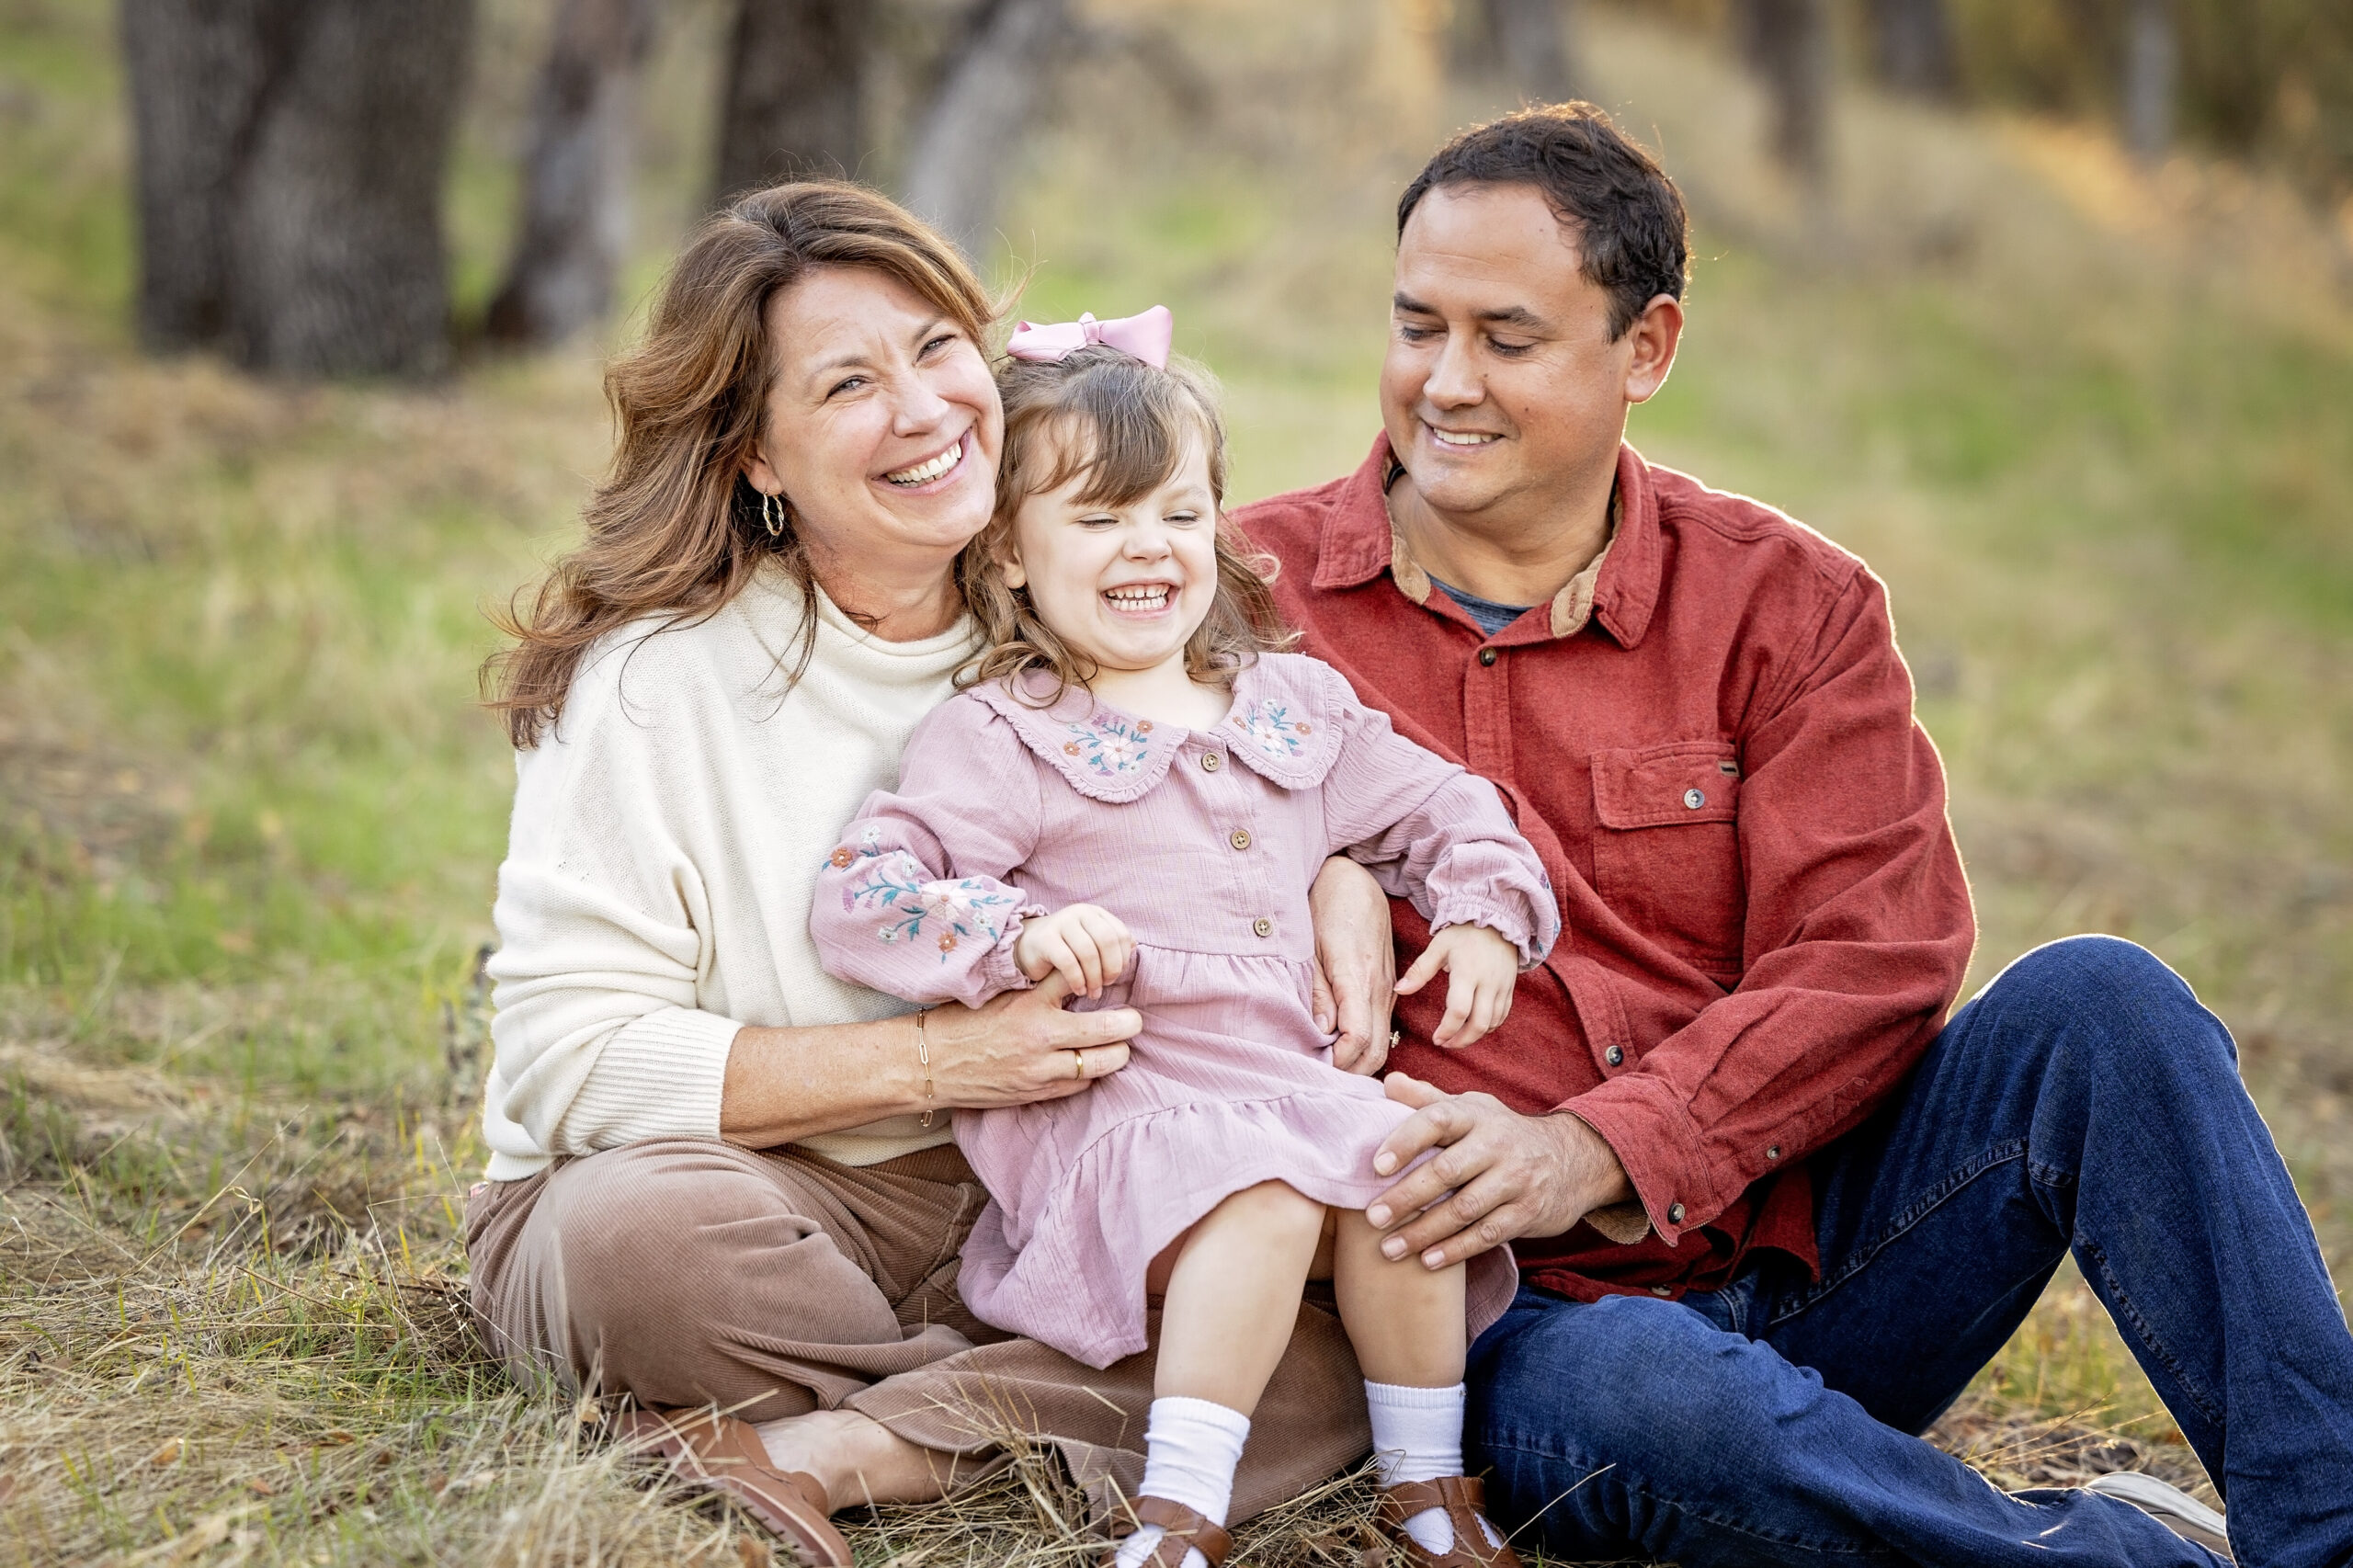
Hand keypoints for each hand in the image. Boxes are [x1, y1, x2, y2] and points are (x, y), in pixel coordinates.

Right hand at [925, 969, 1138, 1107]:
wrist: (931, 1065)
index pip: (1079, 983)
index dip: (1106, 980)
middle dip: (1126, 1026)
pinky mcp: (1036, 1093)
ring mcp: (1040, 1071)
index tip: (1118, 980)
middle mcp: (1039, 1038)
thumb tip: (1075, 977)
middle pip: (1103, 1031)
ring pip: (1098, 1065)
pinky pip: (1078, 1086)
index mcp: (1030, 1006)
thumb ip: (1039, 990)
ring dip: (1115, 1055)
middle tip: (1134, 1021)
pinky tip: (1091, 1066)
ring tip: (1120, 1047)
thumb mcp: (1000, 996)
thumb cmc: (963, 1024)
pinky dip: (1089, 1075)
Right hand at [1013, 903, 1134, 997]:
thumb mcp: (1089, 943)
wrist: (1026, 947)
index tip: (1115, 976)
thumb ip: (1110, 943)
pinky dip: (1078, 980)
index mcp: (1094, 913)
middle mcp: (1079, 913)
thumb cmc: (1063, 949)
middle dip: (1111, 968)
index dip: (1122, 959)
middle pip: (1107, 940)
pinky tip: (1079, 990)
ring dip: (1094, 978)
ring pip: (1089, 952)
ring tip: (1092, 993)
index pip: (1120, 934)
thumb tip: (1134, 945)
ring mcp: (1061, 922)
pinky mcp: (1045, 938)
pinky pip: (1068, 962)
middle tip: (1105, 986)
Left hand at [1309, 857, 1395, 1074]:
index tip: (1314, 1065)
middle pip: (1376, 1050)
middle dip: (1350, 1072)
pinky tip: (1340, 1049)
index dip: (1337, 1060)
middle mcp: (1379, 989)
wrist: (1355, 884)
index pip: (1357, 1037)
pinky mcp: (1388, 989)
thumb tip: (1322, 1032)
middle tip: (1318, 1076)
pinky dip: (1365, 1047)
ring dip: (1359, 1063)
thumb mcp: (1310, 949)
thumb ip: (1318, 992)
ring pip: (1383, 1043)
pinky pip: (1382, 1028)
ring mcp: (1388, 990)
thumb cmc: (1325, 910)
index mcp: (1357, 978)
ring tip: (1327, 1067)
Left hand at [1364, 1073, 1633, 1268]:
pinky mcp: (1527, 1213)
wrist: (1574, 1158)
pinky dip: (1455, 1250)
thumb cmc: (1502, 1133)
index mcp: (1476, 1115)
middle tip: (1373, 1217)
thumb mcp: (1472, 1109)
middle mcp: (1497, 1144)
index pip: (1437, 1120)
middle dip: (1407, 1196)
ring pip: (1464, 1209)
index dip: (1406, 1141)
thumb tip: (1388, 1083)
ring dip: (1424, 1231)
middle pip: (1447, 1170)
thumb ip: (1429, 1099)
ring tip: (1389, 1247)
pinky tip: (1427, 1261)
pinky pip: (1487, 1235)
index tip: (1377, 1166)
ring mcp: (1516, 1179)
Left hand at [1394, 924, 1516, 1048]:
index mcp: (1467, 973)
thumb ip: (1419, 971)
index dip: (1447, 1030)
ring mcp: (1502, 986)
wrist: (1497, 920)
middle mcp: (1488, 982)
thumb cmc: (1463, 934)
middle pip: (1479, 1024)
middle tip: (1446, 1044)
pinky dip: (1489, 1027)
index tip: (1436, 1038)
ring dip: (1475, 1036)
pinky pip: (1502, 1016)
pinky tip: (1474, 1028)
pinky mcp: (1510, 988)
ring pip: (1492, 1023)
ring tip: (1457, 1038)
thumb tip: (1398, 990)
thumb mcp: (1438, 947)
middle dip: (1462, 1040)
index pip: (1459, 1010)